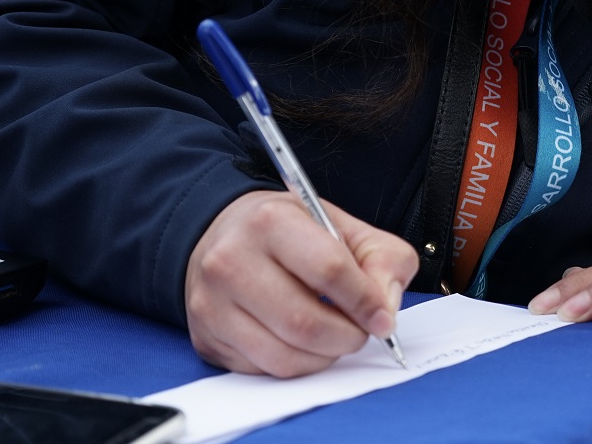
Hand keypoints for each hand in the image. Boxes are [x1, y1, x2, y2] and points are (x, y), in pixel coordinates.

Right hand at [184, 190, 417, 377]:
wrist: (226, 236)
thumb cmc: (291, 233)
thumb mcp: (344, 227)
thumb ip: (383, 260)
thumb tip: (385, 311)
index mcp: (271, 221)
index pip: (329, 270)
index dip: (365, 302)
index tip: (382, 318)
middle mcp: (232, 260)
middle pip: (306, 323)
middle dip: (347, 338)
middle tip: (360, 333)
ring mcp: (212, 302)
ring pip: (285, 356)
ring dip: (324, 357)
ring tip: (334, 338)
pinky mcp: (206, 336)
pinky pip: (263, 370)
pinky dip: (296, 365)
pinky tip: (302, 343)